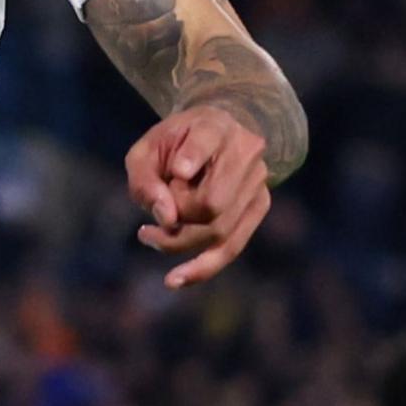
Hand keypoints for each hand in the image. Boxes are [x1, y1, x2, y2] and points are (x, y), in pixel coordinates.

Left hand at [125, 105, 272, 289]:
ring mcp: (258, 181)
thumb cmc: (171, 145)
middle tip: (149, 217)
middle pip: (212, 202)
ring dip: (180, 240)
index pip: (206, 141)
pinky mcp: (260, 206)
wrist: (215, 135)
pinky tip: (175, 280)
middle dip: (176, 216)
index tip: (177, 172)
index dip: (193, 158)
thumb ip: (145, 180)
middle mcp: (245, 151)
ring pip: (221, 229)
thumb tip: (168, 219)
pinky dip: (202, 267)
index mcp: (213, 125)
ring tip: (147, 235)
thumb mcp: (146, 152)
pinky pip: (232, 246)